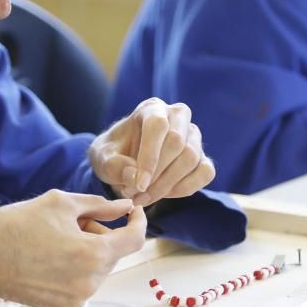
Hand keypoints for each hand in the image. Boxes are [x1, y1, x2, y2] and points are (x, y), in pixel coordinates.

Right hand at [0, 191, 145, 306]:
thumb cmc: (16, 226)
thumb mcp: (61, 203)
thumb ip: (100, 206)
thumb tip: (124, 207)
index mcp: (93, 255)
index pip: (135, 239)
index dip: (138, 221)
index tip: (132, 211)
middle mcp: (89, 283)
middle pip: (112, 252)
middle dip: (100, 233)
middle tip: (72, 220)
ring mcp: (77, 300)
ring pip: (97, 268)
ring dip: (87, 250)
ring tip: (56, 238)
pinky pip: (82, 283)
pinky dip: (74, 268)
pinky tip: (50, 256)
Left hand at [88, 97, 214, 206]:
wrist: (124, 163)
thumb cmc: (113, 154)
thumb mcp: (102, 159)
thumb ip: (114, 166)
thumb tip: (136, 178)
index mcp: (151, 108)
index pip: (157, 125)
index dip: (150, 156)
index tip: (138, 185)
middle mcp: (176, 116)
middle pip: (177, 142)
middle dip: (157, 174)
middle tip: (136, 194)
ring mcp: (193, 136)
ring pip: (191, 158)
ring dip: (168, 185)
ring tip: (144, 197)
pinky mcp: (202, 156)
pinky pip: (205, 172)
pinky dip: (186, 188)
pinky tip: (165, 194)